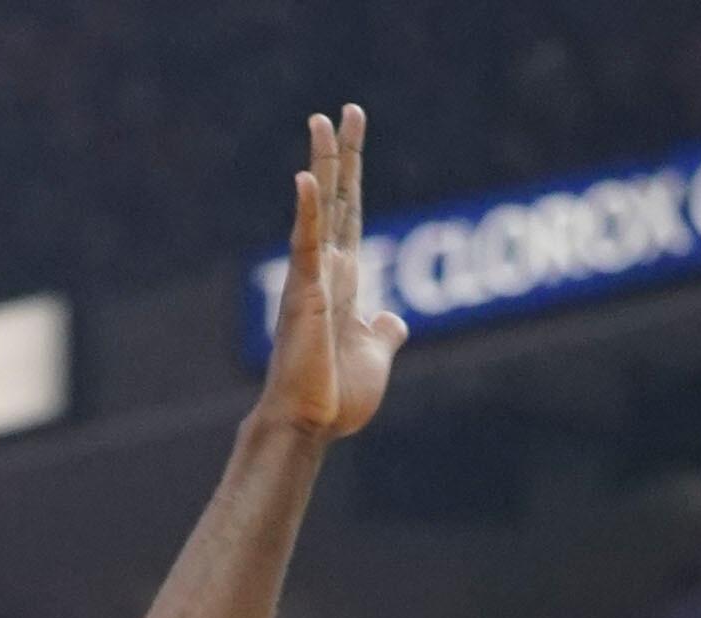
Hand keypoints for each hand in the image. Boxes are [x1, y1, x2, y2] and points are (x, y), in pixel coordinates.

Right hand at [262, 107, 408, 441]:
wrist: (311, 424)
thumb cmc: (335, 396)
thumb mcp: (375, 356)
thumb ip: (384, 332)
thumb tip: (396, 317)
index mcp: (345, 279)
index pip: (350, 213)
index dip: (354, 174)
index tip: (354, 133)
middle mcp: (326, 269)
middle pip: (336, 199)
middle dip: (342, 155)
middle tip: (347, 110)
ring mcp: (312, 279)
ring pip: (318, 210)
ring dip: (321, 165)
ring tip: (322, 121)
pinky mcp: (305, 296)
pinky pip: (307, 246)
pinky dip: (307, 213)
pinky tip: (307, 180)